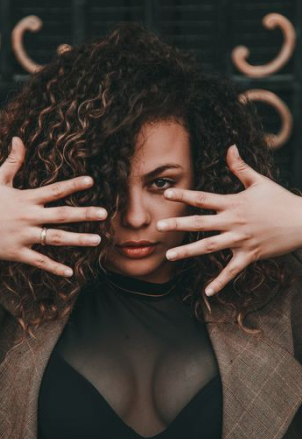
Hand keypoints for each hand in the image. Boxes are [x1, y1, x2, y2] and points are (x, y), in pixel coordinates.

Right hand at [0, 137, 106, 276]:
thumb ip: (13, 161)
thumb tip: (18, 137)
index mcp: (25, 198)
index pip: (54, 190)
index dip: (73, 185)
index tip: (91, 182)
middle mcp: (27, 217)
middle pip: (62, 215)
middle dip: (84, 214)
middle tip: (104, 214)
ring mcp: (22, 236)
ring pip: (55, 238)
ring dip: (78, 240)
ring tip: (97, 240)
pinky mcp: (15, 253)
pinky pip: (39, 261)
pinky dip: (54, 267)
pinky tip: (70, 272)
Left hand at [157, 144, 301, 296]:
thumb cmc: (280, 199)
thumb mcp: (260, 181)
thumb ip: (240, 166)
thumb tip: (230, 146)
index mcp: (233, 203)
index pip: (204, 198)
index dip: (184, 195)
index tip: (166, 194)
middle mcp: (233, 222)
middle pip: (201, 223)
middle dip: (179, 225)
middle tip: (159, 227)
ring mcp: (241, 240)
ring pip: (210, 247)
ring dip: (189, 252)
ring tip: (169, 256)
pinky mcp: (250, 255)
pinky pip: (232, 271)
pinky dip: (220, 282)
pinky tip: (207, 292)